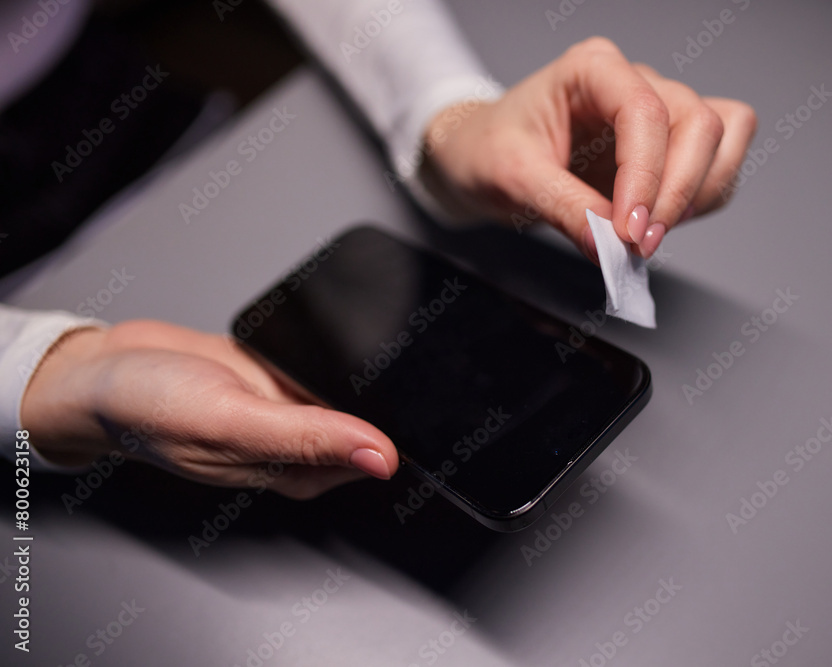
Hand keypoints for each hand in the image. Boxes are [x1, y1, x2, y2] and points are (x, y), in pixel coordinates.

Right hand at [21, 320, 397, 498]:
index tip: (443, 406)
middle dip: (397, 395)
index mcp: (298, 470)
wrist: (99, 371)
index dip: (415, 434)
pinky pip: (324, 361)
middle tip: (422, 358)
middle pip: (374, 421)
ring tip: (392, 340)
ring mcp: (290, 405)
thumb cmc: (147, 409)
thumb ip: (307, 439)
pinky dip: (337, 350)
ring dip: (368, 370)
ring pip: (353, 389)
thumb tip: (380, 458)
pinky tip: (344, 334)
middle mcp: (300, 442)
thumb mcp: (231, 421)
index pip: (378, 459)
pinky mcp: (277, 372)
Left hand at [422, 37, 756, 261]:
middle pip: (699, 123)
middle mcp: (633, 82)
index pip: (646, 111)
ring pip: (721, 139)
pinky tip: (658, 222)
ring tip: (648, 234)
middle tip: (639, 243)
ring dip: (699, 194)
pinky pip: (716, 163)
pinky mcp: (667, 146)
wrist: (479, 156)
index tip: (629, 229)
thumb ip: (563, 208)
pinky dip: (701, 200)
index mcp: (592, 70)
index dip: (647, 175)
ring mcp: (657, 111)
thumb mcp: (512, 178)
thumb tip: (606, 244)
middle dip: (678, 190)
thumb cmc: (489, 149)